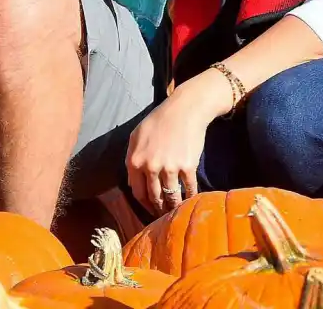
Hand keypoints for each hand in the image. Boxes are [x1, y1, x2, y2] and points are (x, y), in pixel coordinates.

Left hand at [125, 85, 214, 216]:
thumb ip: (131, 158)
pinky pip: (189, 189)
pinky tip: (191, 199)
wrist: (185, 109)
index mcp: (135, 160)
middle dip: (158, 208)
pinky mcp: (188, 167)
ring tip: (176, 210)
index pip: (137, 191)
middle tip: (163, 214)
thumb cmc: (159, 120)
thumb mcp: (136, 135)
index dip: (143, 203)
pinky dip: (191, 196)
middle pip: (154, 197)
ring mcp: (170, 168)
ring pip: (171, 197)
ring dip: (174, 206)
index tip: (149, 208)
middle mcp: (150, 167)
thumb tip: (133, 182)